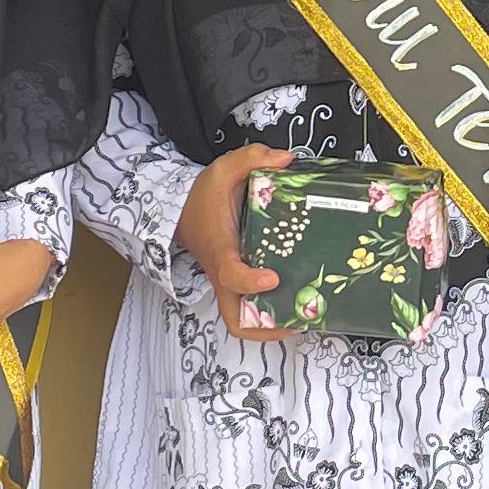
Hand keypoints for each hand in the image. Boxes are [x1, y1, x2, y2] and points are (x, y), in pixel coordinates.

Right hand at [172, 144, 295, 342]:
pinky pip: (251, 307)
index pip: (230, 275)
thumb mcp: (223, 169)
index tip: (272, 278)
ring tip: (308, 317)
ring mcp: (230, 283)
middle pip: (235, 320)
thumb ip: (252, 158)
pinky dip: (272, 312)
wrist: (180, 210)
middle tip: (297, 320)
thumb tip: (286, 158)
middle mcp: (224, 274)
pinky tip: (302, 297)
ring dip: (272, 327)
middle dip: (263, 329)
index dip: (250, 282)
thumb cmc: (202, 196)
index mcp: (221, 250)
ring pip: (243, 320)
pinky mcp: (238, 283)